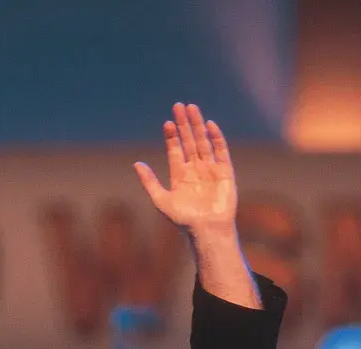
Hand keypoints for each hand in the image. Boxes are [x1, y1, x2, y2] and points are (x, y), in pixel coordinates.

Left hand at [134, 103, 236, 234]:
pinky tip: (209, 125)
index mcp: (180, 175)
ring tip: (191, 108)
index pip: (175, 149)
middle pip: (188, 141)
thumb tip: (136, 164)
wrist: (207, 230)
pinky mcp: (224, 171)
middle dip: (183, 124)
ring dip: (197, 125)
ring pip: (203, 141)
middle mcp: (195, 169)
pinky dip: (216, 137)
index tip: (167, 123)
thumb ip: (149, 182)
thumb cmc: (184, 220)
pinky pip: (221, 150)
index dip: (171, 136)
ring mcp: (210, 169)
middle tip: (178, 106)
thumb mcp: (161, 200)